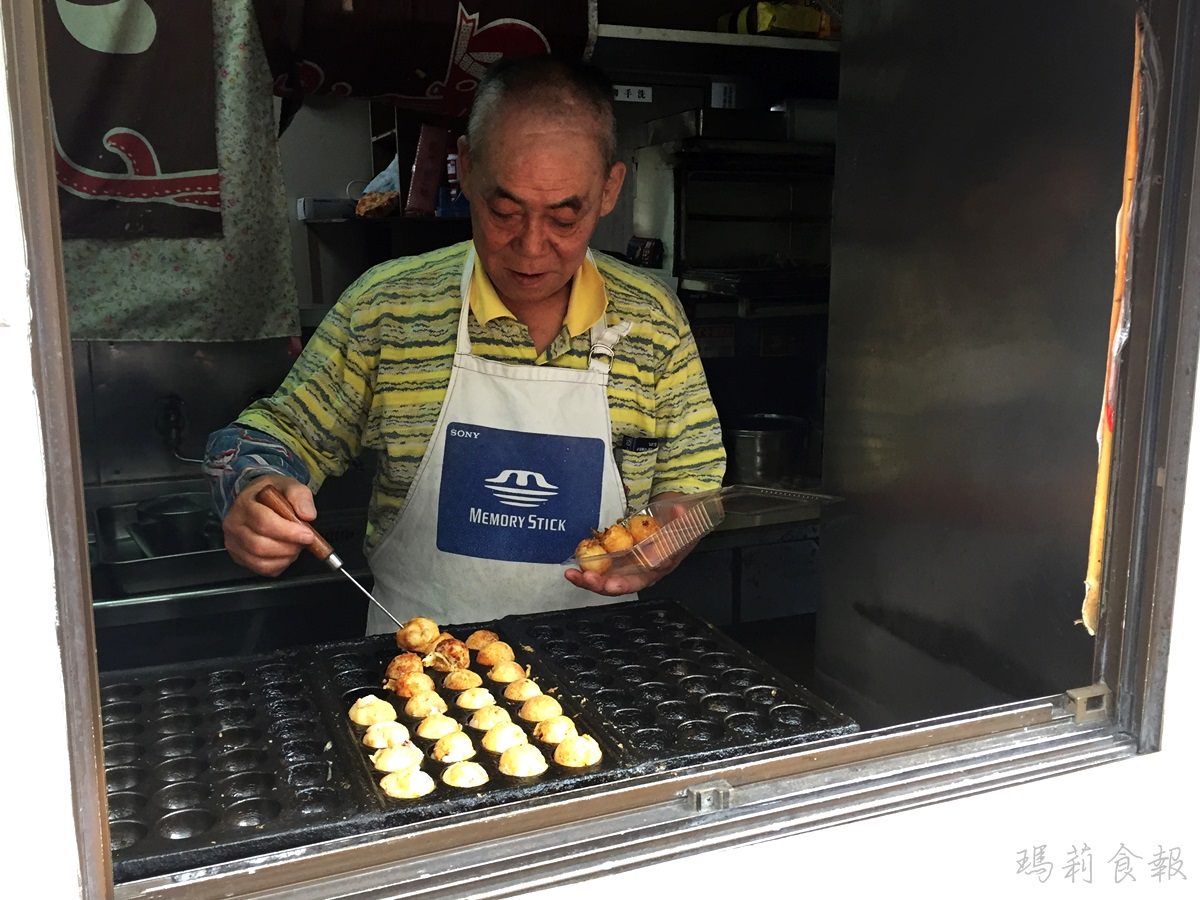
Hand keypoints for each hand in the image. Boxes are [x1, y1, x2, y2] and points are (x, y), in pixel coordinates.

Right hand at [222, 475, 315, 575]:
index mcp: (244, 504)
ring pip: (260, 560)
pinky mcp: (239, 557)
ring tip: (296, 545)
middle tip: (304, 540)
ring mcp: (234, 543)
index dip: (288, 531)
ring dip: (285, 556)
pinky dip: (279, 564)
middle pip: (260, 545)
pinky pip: (261, 568)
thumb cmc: (271, 495)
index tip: (308, 534)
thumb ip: (300, 496)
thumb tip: (308, 515)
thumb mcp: (288, 485)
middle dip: (289, 546)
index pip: (263, 522)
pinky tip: (286, 553)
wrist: (257, 500)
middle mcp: (234, 525)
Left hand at [564, 493, 692, 596]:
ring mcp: (630, 564)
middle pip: (621, 584)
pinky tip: (575, 562)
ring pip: (608, 578)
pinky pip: (603, 565)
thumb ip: (682, 518)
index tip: (612, 584)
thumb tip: (679, 512)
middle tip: (585, 578)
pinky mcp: (620, 556)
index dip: (627, 583)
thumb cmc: (682, 521)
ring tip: (573, 574)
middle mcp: (644, 569)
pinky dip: (588, 565)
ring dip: (589, 579)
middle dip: (601, 585)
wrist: (676, 515)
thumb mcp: (686, 519)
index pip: (644, 578)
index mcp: (662, 565)